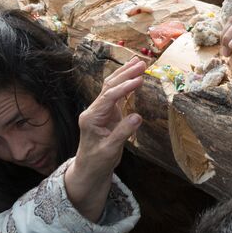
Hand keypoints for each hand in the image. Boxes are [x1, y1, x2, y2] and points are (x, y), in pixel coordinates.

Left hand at [64, 56, 145, 221]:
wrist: (89, 170)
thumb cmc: (97, 161)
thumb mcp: (110, 150)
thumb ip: (123, 132)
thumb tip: (137, 117)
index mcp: (91, 117)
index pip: (109, 97)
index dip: (124, 87)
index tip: (139, 80)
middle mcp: (94, 110)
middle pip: (109, 86)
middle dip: (125, 73)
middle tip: (142, 63)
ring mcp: (100, 110)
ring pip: (112, 87)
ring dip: (126, 74)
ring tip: (139, 62)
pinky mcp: (107, 113)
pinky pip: (117, 95)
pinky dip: (126, 85)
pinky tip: (135, 78)